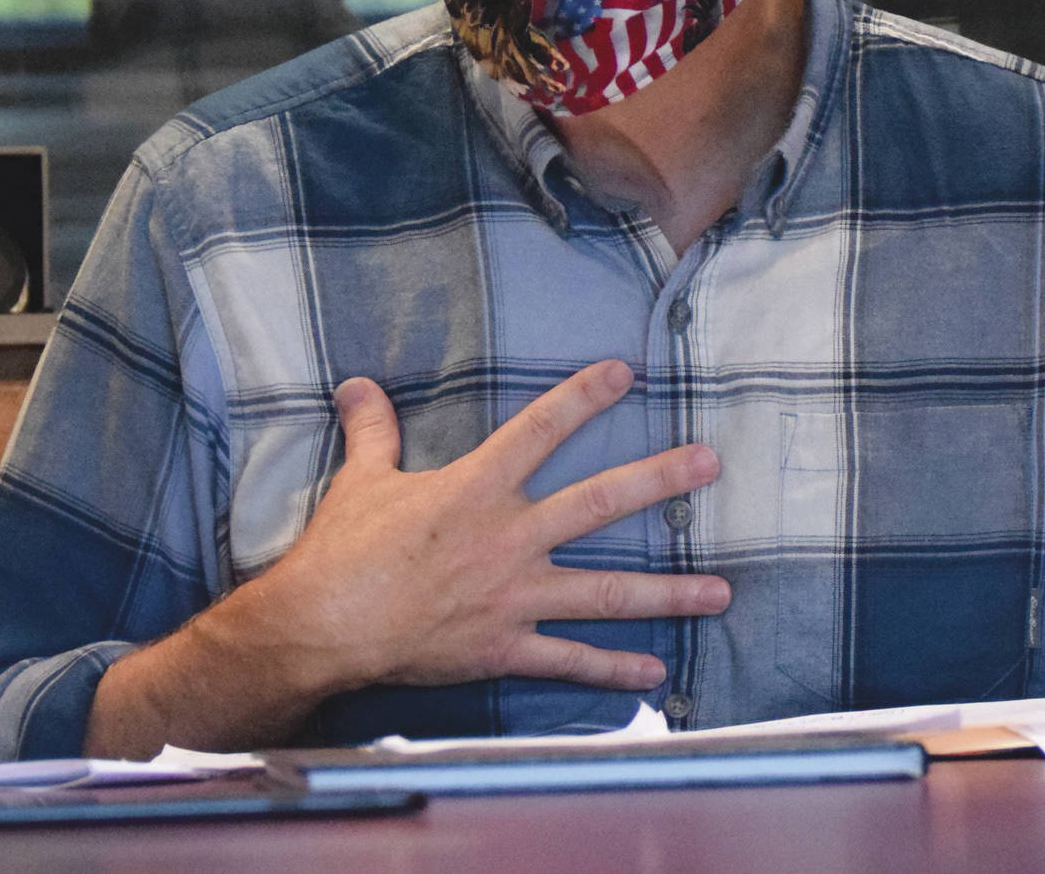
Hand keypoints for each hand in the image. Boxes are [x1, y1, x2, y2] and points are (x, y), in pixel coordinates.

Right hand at [235, 358, 727, 695]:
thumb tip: (356, 385)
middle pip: (600, 502)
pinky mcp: (506, 648)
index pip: (540, 429)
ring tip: (721, 591)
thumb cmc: (342, 552)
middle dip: (661, 481)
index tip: (624, 373)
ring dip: (668, 592)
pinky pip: (570, 660)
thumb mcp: (362, 481)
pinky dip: (613, 669)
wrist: (323, 629)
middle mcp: (509, 538)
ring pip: (607, 591)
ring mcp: (514, 597)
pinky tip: (653, 672)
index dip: (583, 397)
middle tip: (710, 464)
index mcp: (476, 488)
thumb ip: (373, 431)